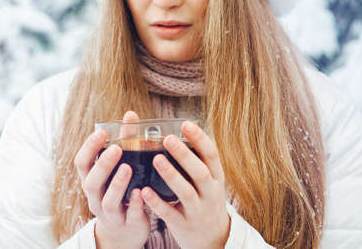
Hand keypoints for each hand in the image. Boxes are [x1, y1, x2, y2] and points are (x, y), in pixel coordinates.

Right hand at [74, 111, 149, 248]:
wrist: (125, 232)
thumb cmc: (121, 191)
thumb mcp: (119, 167)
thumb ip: (126, 141)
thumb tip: (130, 114)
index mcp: (92, 180)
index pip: (81, 163)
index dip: (89, 148)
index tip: (101, 132)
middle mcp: (96, 197)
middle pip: (92, 182)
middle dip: (102, 165)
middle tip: (116, 148)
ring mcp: (110, 214)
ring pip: (107, 201)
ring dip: (117, 184)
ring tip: (128, 168)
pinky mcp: (128, 224)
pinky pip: (129, 216)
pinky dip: (135, 204)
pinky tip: (141, 192)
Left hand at [140, 120, 229, 248]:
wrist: (214, 238)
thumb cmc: (206, 200)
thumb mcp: (211, 181)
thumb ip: (200, 161)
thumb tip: (185, 128)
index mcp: (216, 178)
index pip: (212, 155)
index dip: (200, 138)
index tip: (185, 124)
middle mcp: (210, 193)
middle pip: (200, 172)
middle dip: (184, 155)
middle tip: (168, 138)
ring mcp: (198, 210)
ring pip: (186, 192)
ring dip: (171, 175)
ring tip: (156, 159)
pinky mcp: (184, 225)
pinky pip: (169, 213)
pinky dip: (157, 201)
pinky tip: (144, 190)